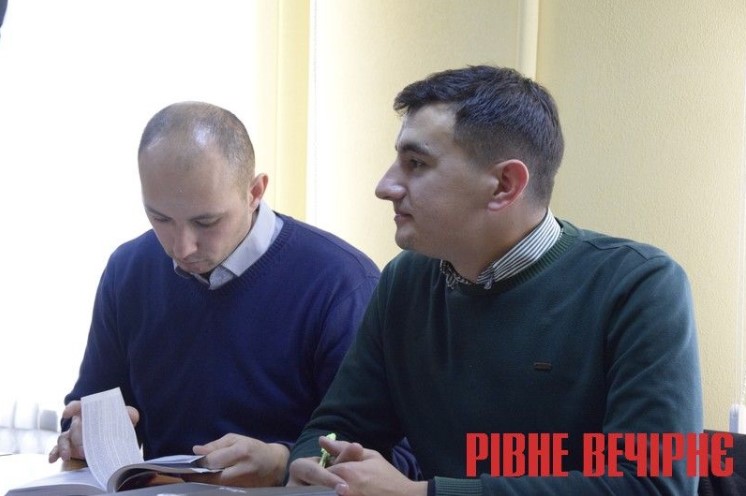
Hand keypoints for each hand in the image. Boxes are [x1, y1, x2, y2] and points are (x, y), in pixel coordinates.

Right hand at [48, 401, 139, 462]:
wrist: (117, 438)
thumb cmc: (119, 423)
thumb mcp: (127, 417)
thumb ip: (130, 414)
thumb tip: (132, 416)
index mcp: (91, 412)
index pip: (79, 405)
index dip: (72, 407)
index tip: (67, 412)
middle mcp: (79, 422)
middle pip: (74, 427)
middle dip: (77, 437)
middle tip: (85, 448)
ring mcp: (73, 435)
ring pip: (63, 438)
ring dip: (64, 447)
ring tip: (67, 456)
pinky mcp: (70, 447)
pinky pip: (58, 449)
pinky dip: (54, 453)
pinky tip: (53, 460)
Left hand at [185, 433, 288, 486]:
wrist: (275, 465)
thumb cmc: (253, 448)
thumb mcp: (236, 439)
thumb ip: (215, 445)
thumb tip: (196, 451)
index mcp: (240, 452)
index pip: (212, 460)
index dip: (198, 463)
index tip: (188, 464)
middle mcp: (241, 470)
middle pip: (211, 478)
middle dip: (197, 477)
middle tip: (186, 475)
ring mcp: (243, 485)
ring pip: (215, 488)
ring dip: (203, 484)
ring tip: (196, 479)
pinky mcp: (242, 493)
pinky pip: (222, 491)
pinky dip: (212, 488)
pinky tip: (208, 484)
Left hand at [289, 436, 426, 495]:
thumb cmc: (388, 476)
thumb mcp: (370, 456)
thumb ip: (344, 447)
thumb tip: (321, 440)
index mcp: (346, 472)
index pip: (323, 470)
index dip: (330, 470)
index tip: (344, 471)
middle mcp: (342, 488)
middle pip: (324, 484)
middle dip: (330, 481)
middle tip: (352, 481)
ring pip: (329, 492)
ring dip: (335, 488)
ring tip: (355, 486)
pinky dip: (341, 493)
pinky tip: (356, 492)